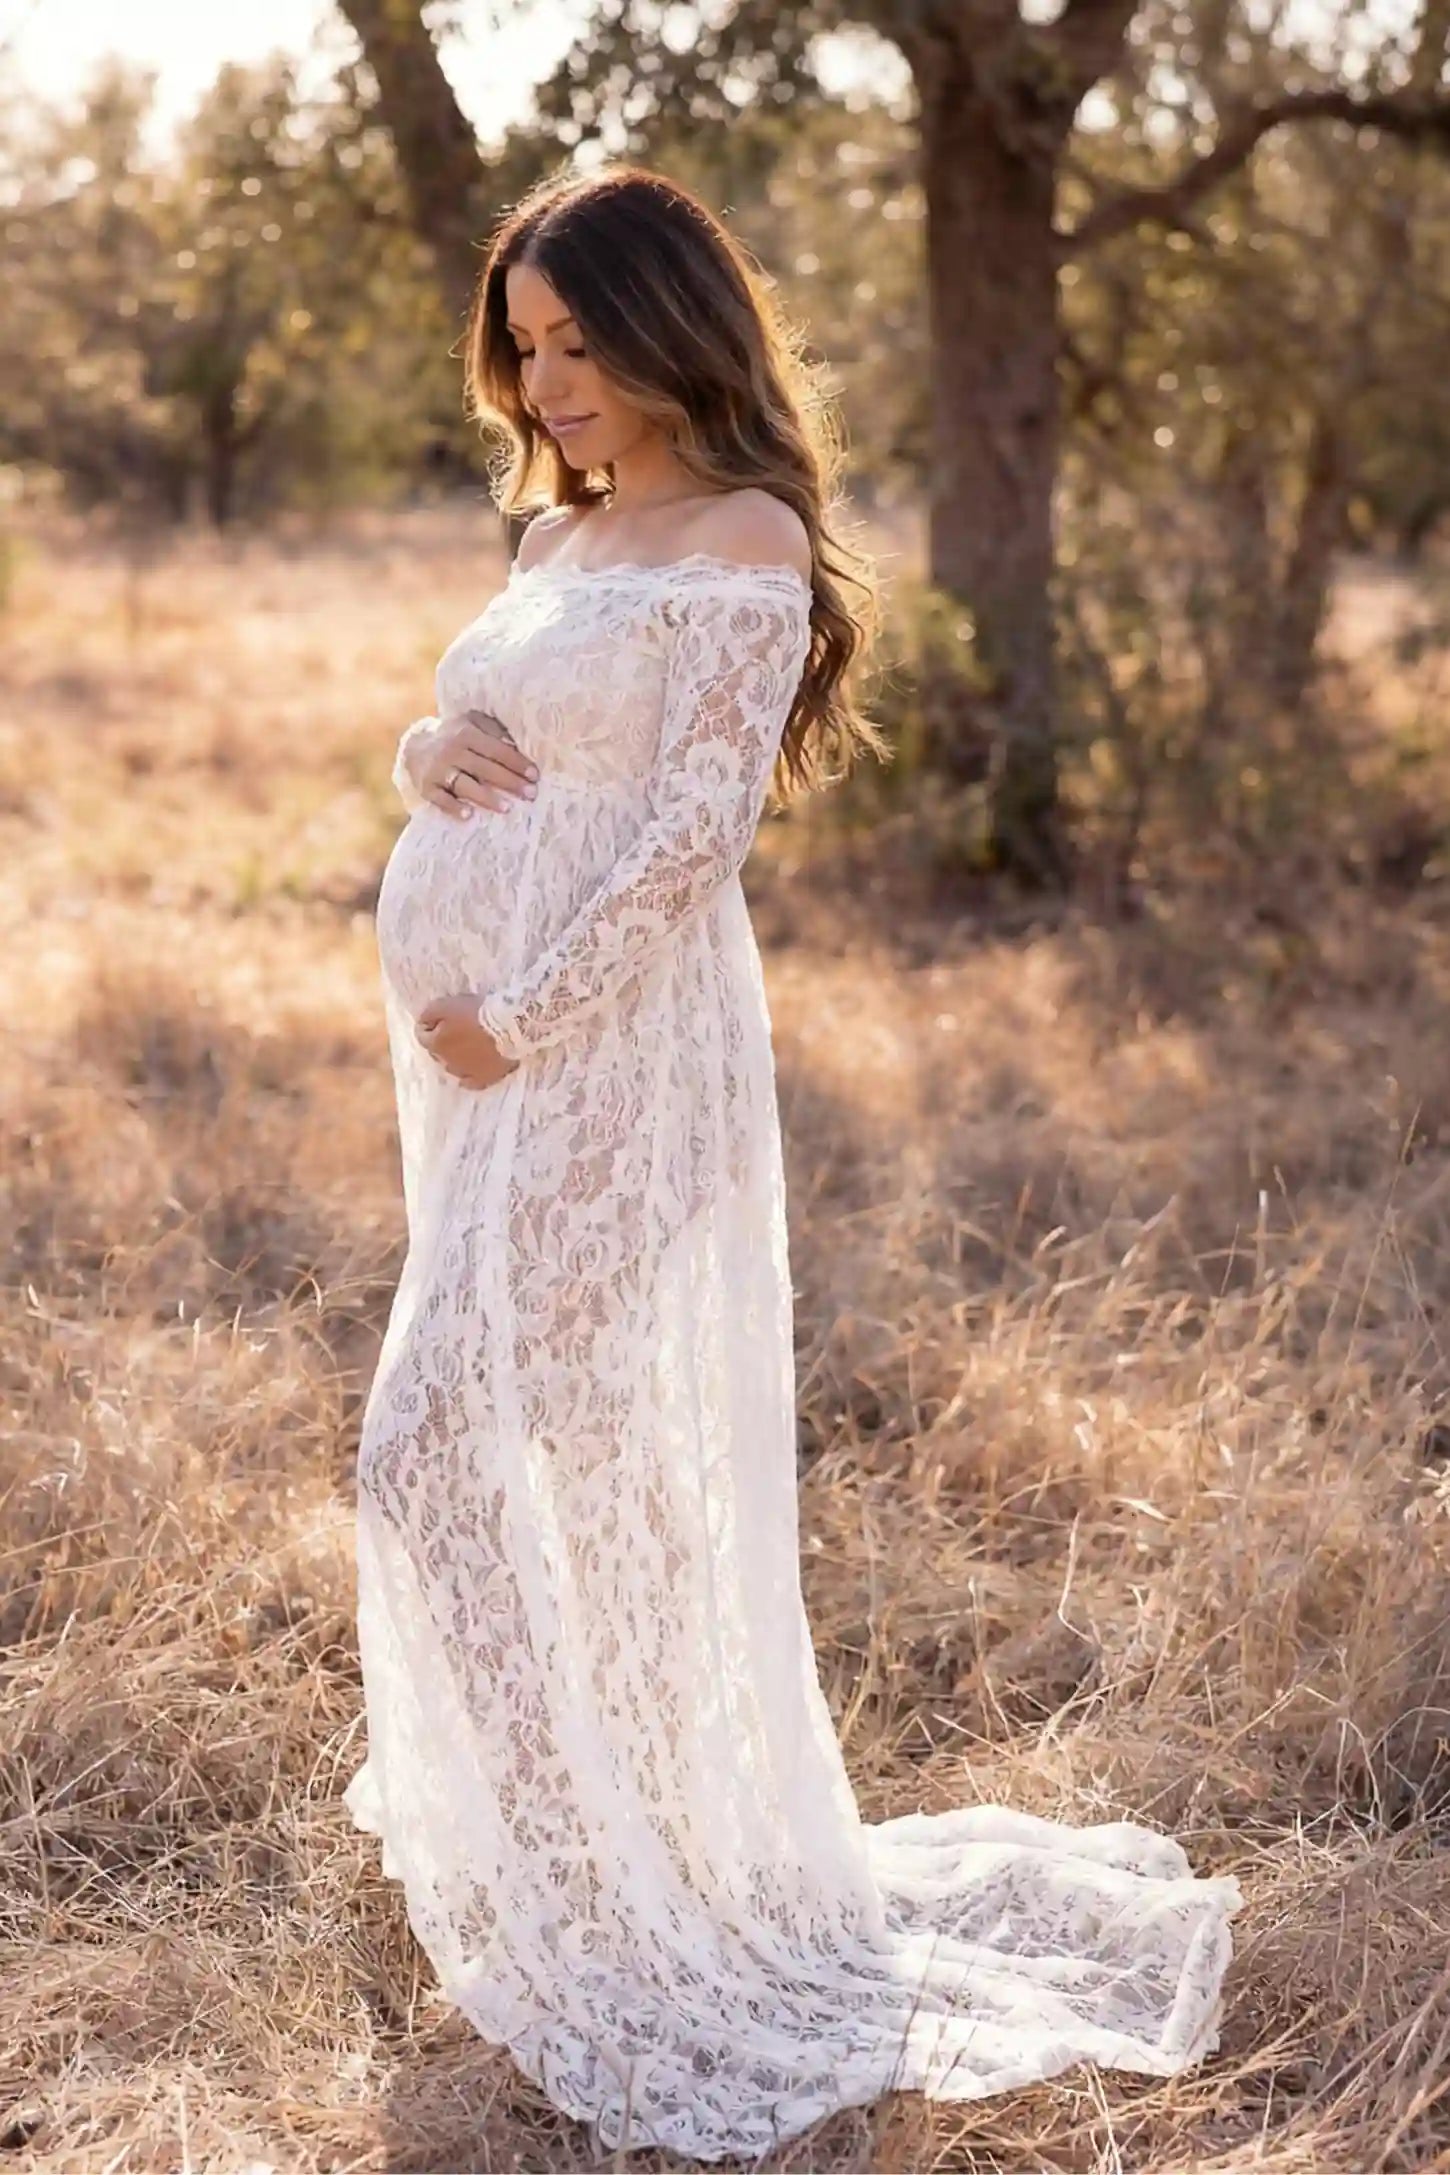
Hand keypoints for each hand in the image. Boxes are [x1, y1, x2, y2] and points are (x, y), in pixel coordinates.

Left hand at [416, 992, 519, 1088]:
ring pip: (453, 1067)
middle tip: (453, 1028)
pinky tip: (471, 1071)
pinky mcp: (485, 1079)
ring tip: (466, 1046)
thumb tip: (422, 1022)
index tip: (437, 1015)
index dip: (428, 1024)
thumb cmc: (476, 1013)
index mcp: (436, 1045)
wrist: (509, 1027)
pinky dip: (469, 1076)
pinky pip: (471, 1082)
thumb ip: (429, 1013)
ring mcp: (466, 1074)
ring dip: (455, 1057)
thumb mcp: (447, 1004)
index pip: (422, 1035)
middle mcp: (447, 1063)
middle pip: (437, 1052)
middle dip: (441, 1042)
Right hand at [417, 710, 539, 820]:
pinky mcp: (426, 787)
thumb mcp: (472, 723)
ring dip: (486, 797)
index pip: (496, 750)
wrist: (416, 746)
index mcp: (466, 734)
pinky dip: (453, 807)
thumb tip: (516, 745)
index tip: (534, 775)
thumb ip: (494, 730)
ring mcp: (438, 770)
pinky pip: (441, 799)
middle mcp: (452, 751)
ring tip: (507, 808)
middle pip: (485, 769)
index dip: (516, 762)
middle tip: (531, 794)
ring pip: (465, 785)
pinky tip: (468, 815)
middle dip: (509, 782)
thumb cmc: (455, 736)